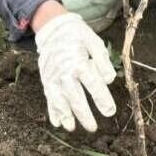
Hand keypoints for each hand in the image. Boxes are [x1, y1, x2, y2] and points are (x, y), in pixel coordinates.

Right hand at [35, 12, 116, 131]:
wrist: (52, 27)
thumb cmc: (77, 35)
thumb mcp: (93, 41)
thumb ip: (102, 60)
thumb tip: (109, 80)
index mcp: (78, 61)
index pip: (92, 83)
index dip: (102, 99)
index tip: (110, 111)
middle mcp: (63, 71)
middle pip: (74, 96)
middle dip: (84, 114)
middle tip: (93, 128)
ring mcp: (52, 76)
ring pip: (59, 99)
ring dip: (65, 115)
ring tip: (72, 128)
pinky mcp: (46, 79)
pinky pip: (49, 97)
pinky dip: (52, 110)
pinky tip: (57, 122)